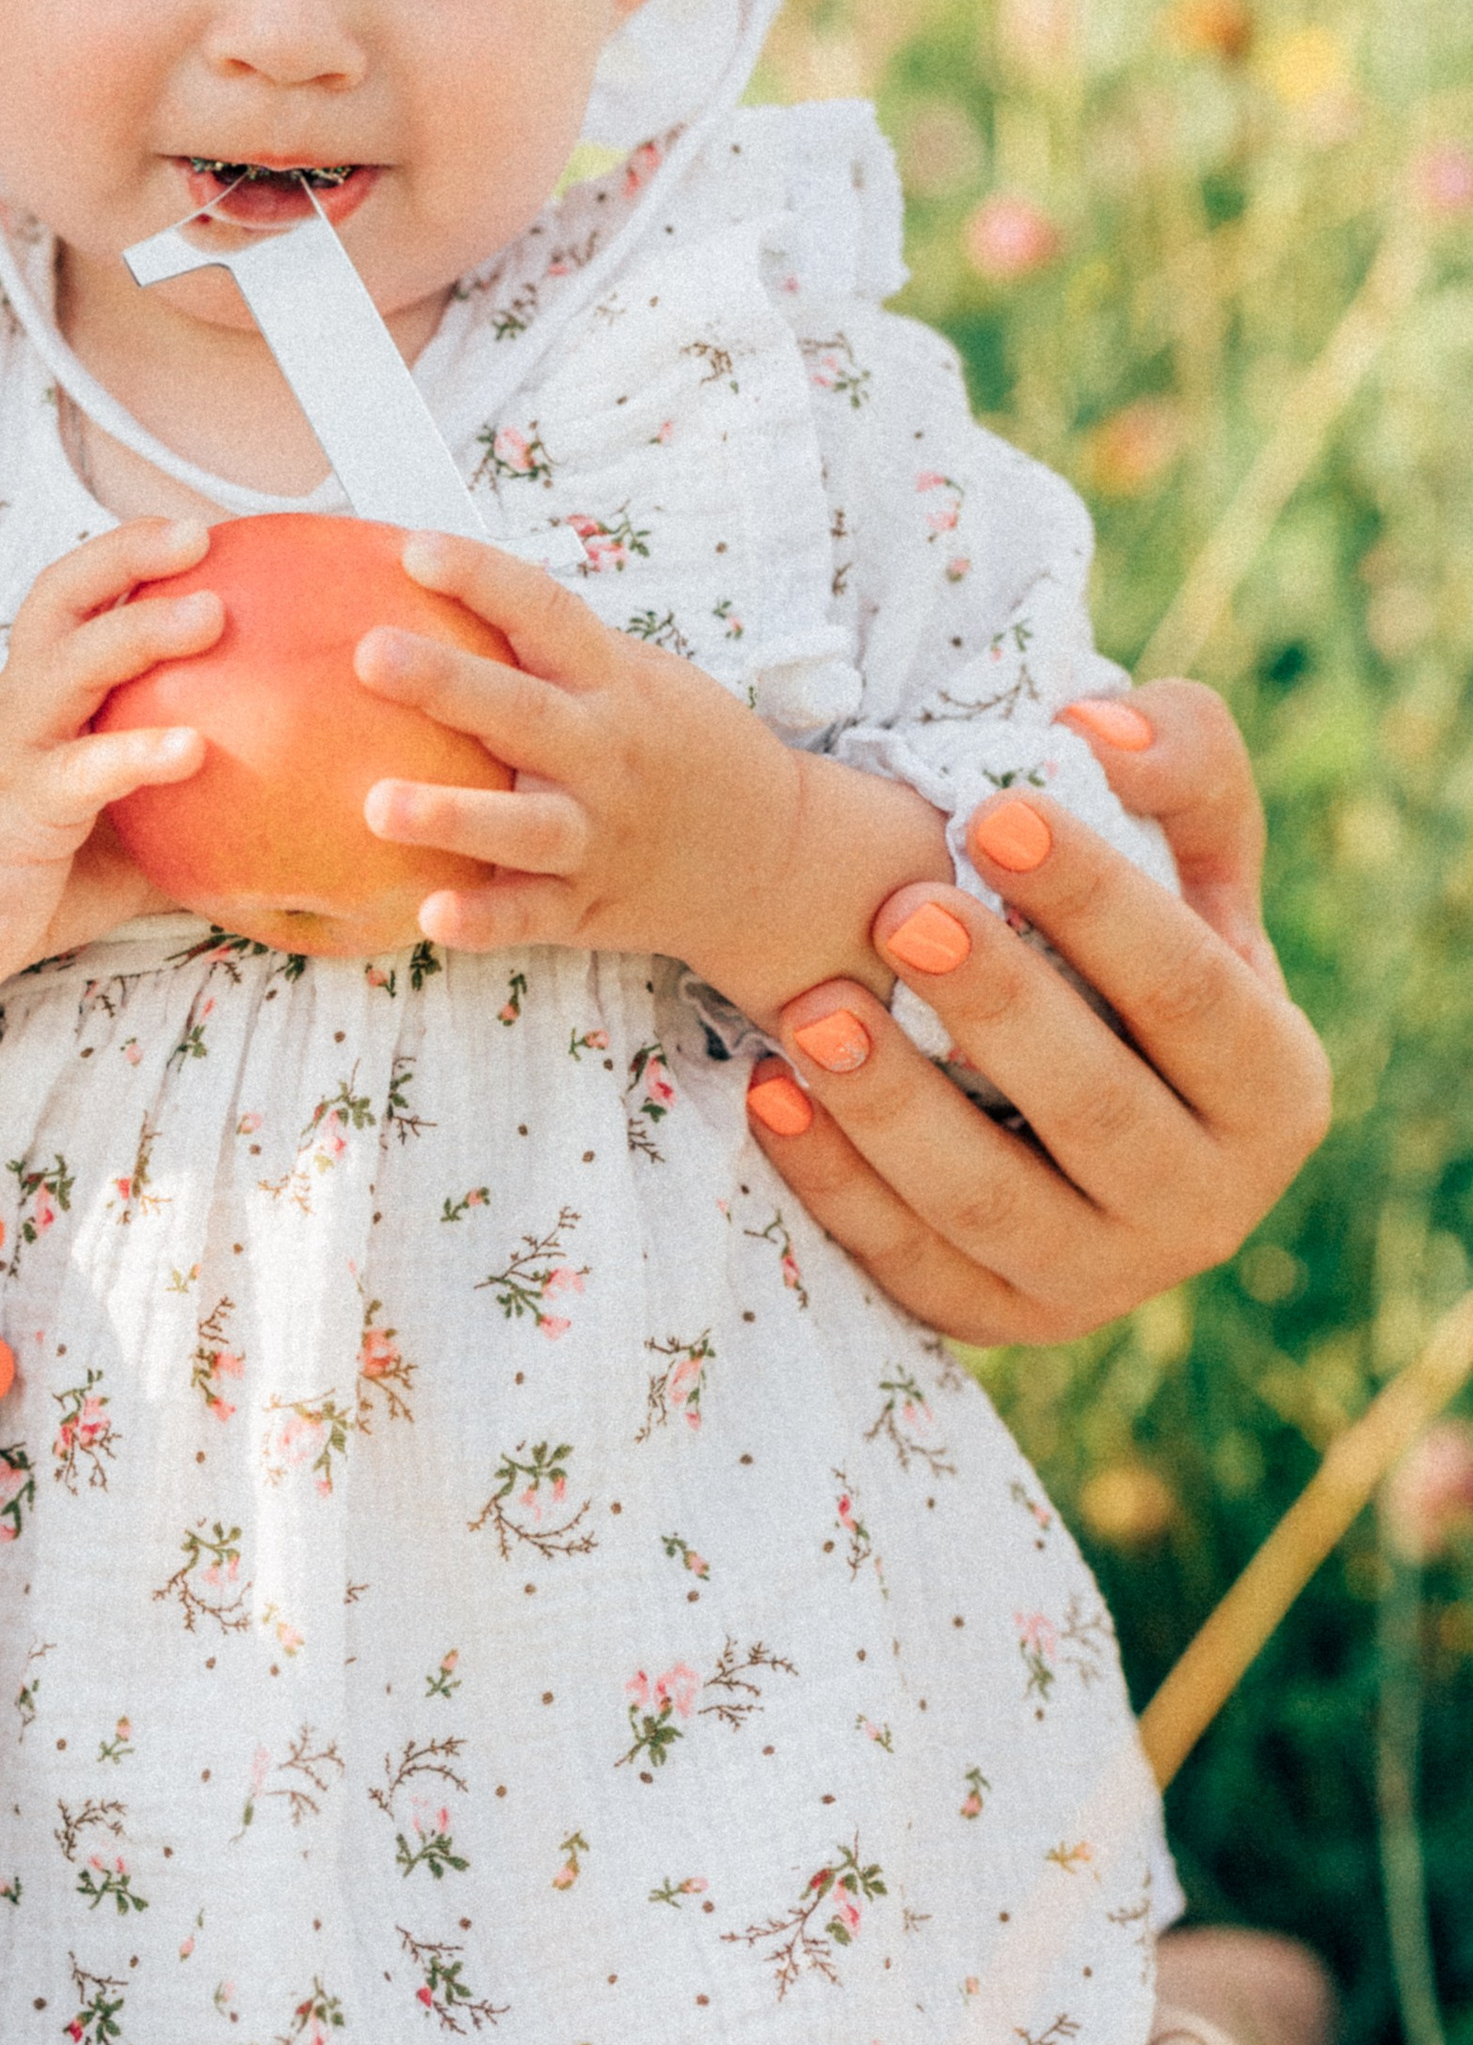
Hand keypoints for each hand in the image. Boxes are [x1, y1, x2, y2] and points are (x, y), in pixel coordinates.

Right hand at [0, 518, 218, 1053]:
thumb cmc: (13, 873)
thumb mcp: (109, 833)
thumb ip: (173, 808)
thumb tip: (271, 812)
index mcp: (38, 697)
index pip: (71, 599)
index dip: (125, 553)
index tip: (197, 530)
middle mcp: (20, 705)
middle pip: (61, 601)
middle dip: (127, 555)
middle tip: (200, 535)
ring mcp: (13, 753)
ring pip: (67, 667)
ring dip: (138, 633)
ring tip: (211, 614)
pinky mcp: (16, 810)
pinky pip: (78, 771)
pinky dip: (135, 753)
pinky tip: (193, 749)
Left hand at [352, 531, 945, 1012]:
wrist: (775, 853)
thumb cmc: (677, 747)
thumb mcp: (635, 677)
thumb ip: (550, 647)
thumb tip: (424, 580)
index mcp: (612, 682)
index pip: (546, 615)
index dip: (483, 578)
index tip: (416, 552)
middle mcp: (606, 754)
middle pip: (524, 713)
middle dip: (447, 683)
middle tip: (372, 654)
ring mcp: (600, 834)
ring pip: (525, 826)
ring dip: (454, 816)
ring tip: (378, 805)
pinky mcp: (589, 906)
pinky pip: (532, 915)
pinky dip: (485, 920)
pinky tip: (433, 914)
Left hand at [746, 682, 1329, 1342]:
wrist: (1075, 1092)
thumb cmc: (1129, 945)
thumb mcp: (1187, 854)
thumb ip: (1182, 761)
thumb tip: (1104, 726)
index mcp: (1278, 1088)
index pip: (1194, 994)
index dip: (1100, 902)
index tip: (995, 808)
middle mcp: (1209, 1206)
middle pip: (1097, 1111)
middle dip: (997, 1008)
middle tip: (899, 906)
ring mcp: (1101, 1280)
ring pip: (990, 1205)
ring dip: (894, 1108)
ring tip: (811, 1007)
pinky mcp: (994, 1317)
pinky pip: (908, 1264)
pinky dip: (832, 1182)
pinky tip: (766, 1090)